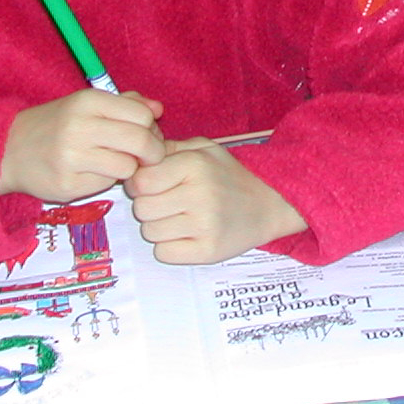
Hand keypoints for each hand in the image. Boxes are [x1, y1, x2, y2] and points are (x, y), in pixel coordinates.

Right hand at [0, 89, 166, 201]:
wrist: (8, 150)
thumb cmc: (56, 124)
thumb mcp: (87, 104)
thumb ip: (126, 104)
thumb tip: (158, 109)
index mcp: (87, 101)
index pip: (142, 116)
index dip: (152, 129)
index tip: (148, 135)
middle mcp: (79, 126)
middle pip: (140, 141)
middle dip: (152, 152)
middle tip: (148, 157)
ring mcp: (71, 157)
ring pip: (127, 166)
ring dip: (129, 168)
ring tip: (116, 163)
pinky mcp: (67, 185)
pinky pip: (107, 184)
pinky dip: (108, 180)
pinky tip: (95, 173)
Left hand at [125, 138, 306, 264]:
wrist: (270, 203)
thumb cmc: (228, 175)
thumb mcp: (202, 149)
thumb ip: (167, 149)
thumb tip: (133, 156)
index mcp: (194, 165)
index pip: (141, 181)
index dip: (141, 184)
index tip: (153, 186)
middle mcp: (200, 194)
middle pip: (142, 209)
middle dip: (149, 206)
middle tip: (168, 203)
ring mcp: (205, 226)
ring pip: (150, 232)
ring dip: (159, 227)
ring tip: (180, 218)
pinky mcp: (208, 251)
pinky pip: (164, 254)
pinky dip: (169, 247)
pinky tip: (186, 235)